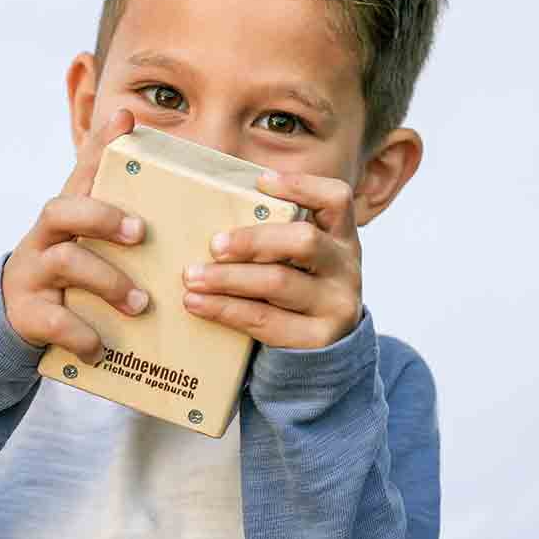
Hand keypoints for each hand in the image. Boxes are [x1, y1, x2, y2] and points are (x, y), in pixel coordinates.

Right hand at [0, 107, 150, 364]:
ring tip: (140, 304)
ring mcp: (33, 273)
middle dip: (103, 217)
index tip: (126, 120)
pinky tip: (102, 347)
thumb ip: (117, 213)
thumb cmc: (69, 272)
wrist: (17, 319)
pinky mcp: (27, 312)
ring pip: (67, 262)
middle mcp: (45, 236)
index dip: (101, 144)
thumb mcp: (89, 242)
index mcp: (66, 215)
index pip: (82, 171)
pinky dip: (83, 334)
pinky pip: (54, 320)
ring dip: (109, 282)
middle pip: (64, 209)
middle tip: (141, 233)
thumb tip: (157, 179)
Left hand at [181, 169, 362, 348]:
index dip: (302, 186)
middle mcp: (345, 268)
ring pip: (278, 283)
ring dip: (227, 277)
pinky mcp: (318, 339)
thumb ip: (271, 235)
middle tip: (213, 244)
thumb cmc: (295, 293)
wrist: (321, 356)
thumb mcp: (297, 261)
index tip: (261, 182)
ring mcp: (337, 305)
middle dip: (252, 240)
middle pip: (303, 241)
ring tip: (192, 276)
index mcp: (341, 238)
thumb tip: (206, 205)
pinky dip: (226, 309)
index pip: (336, 198)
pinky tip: (198, 303)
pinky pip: (265, 320)